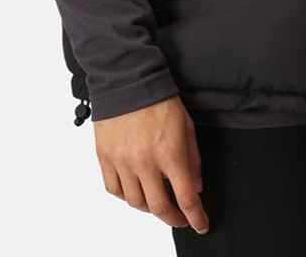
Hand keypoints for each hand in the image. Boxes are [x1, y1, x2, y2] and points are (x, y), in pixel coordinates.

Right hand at [94, 95, 208, 234]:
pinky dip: (126, 196)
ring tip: (157, 200)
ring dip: (149, 208)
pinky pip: (114, 189)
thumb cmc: (159, 99)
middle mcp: (145, 162)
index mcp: (170, 153)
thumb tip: (196, 185)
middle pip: (159, 207)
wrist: (128, 81)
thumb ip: (193, 158)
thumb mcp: (186, 126)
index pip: (186, 197)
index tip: (200, 224)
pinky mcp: (105, 158)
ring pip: (135, 202)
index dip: (196, 217)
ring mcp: (123, 162)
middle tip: (180, 218)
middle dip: (174, 218)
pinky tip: (134, 189)